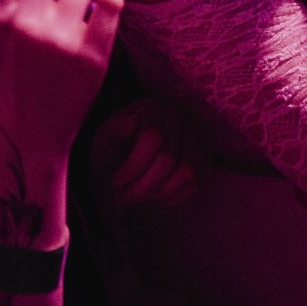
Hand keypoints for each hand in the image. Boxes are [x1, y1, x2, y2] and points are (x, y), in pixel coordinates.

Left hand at [91, 96, 199, 211]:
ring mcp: (195, 136)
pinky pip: (197, 182)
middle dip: (142, 187)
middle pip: (168, 159)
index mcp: (151, 108)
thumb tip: (130, 122)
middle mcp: (178, 116)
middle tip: (123, 197)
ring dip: (158, 194)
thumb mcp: (102, 142)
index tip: (116, 182)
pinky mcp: (204, 157)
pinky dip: (173, 196)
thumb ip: (113, 131)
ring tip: (139, 197)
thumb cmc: (112, 153)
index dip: (133, 165)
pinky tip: (155, 196)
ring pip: (187, 173)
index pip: (153, 137)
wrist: (122, 166)